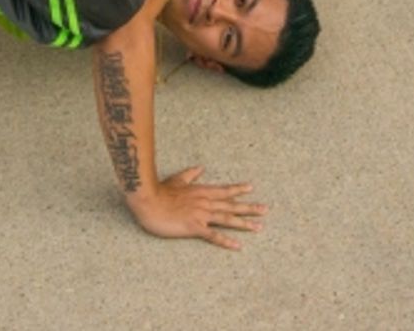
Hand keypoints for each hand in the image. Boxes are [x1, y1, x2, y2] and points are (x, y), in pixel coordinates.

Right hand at [128, 166, 266, 249]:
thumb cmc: (159, 191)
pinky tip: (238, 246)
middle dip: (249, 207)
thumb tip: (201, 168)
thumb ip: (190, 174)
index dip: (238, 190)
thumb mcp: (176, 179)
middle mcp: (205, 202)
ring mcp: (201, 214)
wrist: (148, 201)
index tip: (251, 188)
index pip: (224, 190)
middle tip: (265, 210)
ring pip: (227, 218)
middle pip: (231, 205)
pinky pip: (213, 235)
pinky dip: (226, 241)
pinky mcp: (194, 227)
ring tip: (258, 226)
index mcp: (201, 191)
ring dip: (244, 223)